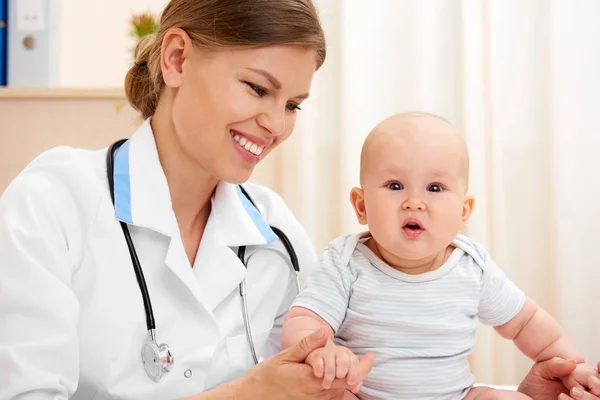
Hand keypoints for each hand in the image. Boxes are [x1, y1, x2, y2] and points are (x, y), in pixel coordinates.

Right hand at [233, 327, 374, 399]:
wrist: (252, 397)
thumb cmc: (266, 377)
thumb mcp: (286, 356)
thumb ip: (307, 345)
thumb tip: (324, 332)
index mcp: (311, 380)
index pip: (344, 375)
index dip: (360, 368)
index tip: (371, 358)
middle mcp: (315, 395)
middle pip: (345, 385)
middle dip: (357, 373)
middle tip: (366, 361)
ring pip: (339, 393)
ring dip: (347, 381)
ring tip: (354, 369)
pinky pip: (330, 399)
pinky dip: (338, 390)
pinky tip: (337, 380)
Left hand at [518, 358, 599, 399]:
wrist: (524, 397)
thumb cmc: (534, 385)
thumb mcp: (541, 371)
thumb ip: (555, 364)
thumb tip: (573, 362)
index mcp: (579, 377)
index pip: (597, 374)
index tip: (599, 365)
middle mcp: (584, 390)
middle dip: (596, 387)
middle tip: (575, 388)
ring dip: (587, 398)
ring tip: (571, 392)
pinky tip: (561, 397)